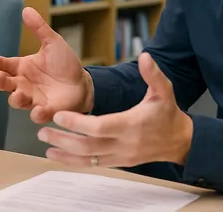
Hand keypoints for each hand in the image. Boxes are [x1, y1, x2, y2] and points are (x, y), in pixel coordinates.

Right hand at [0, 7, 92, 122]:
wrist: (83, 83)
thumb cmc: (64, 64)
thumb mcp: (52, 43)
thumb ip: (39, 28)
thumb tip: (26, 9)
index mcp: (22, 67)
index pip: (3, 65)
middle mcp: (23, 84)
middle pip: (5, 84)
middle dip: (0, 82)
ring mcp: (33, 98)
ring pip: (17, 101)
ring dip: (15, 99)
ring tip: (17, 95)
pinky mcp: (46, 110)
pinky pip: (38, 114)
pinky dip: (37, 114)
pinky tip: (37, 111)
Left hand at [36, 52, 192, 167]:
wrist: (179, 142)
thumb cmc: (168, 114)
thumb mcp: (165, 91)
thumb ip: (153, 74)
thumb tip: (145, 56)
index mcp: (132, 125)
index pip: (101, 127)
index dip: (78, 123)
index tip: (59, 115)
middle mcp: (124, 144)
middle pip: (89, 147)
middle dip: (64, 140)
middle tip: (42, 132)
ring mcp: (120, 156)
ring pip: (88, 160)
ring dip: (65, 154)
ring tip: (45, 145)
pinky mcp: (118, 163)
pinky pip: (93, 165)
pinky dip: (74, 162)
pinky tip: (58, 156)